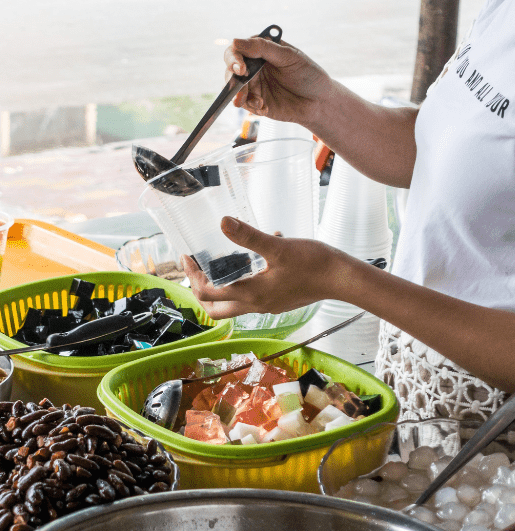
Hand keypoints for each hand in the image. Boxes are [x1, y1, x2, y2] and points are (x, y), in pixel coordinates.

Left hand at [183, 217, 345, 319]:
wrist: (343, 279)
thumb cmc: (313, 264)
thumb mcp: (278, 247)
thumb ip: (248, 236)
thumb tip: (223, 222)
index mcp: (250, 294)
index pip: (207, 294)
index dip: (192, 276)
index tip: (187, 258)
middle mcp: (255, 305)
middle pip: (215, 309)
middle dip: (200, 291)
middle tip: (196, 269)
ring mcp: (267, 305)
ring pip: (233, 303)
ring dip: (221, 286)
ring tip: (221, 260)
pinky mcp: (277, 300)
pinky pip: (252, 295)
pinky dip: (244, 279)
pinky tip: (259, 255)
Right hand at [224, 36, 332, 126]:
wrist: (319, 102)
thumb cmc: (308, 75)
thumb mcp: (289, 57)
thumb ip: (263, 48)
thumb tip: (236, 41)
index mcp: (261, 50)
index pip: (237, 50)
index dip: (234, 58)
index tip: (241, 69)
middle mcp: (254, 66)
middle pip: (231, 70)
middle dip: (234, 82)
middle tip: (243, 92)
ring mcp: (253, 84)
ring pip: (234, 88)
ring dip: (242, 97)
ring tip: (258, 103)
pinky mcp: (254, 101)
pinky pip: (244, 104)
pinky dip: (252, 107)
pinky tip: (265, 108)